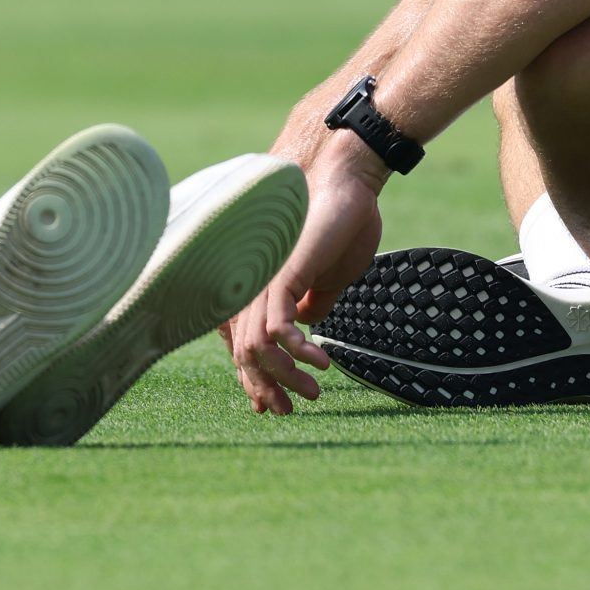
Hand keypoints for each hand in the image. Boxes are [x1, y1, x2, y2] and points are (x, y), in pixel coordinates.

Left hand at [228, 134, 388, 414]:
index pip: (244, 345)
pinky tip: (321, 361)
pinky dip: (297, 353)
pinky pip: (275, 330)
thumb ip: (313, 300)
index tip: (274, 406)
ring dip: (285, 377)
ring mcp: (261, 280)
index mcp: (261, 286)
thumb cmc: (341, 222)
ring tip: (314, 390)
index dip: (255, 379)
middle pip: (242, 354)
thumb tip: (307, 328)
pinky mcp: (279, 276)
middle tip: (291, 410)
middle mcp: (251, 285)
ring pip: (254, 349)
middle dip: (266, 389)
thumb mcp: (329, 275)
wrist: (347, 179)